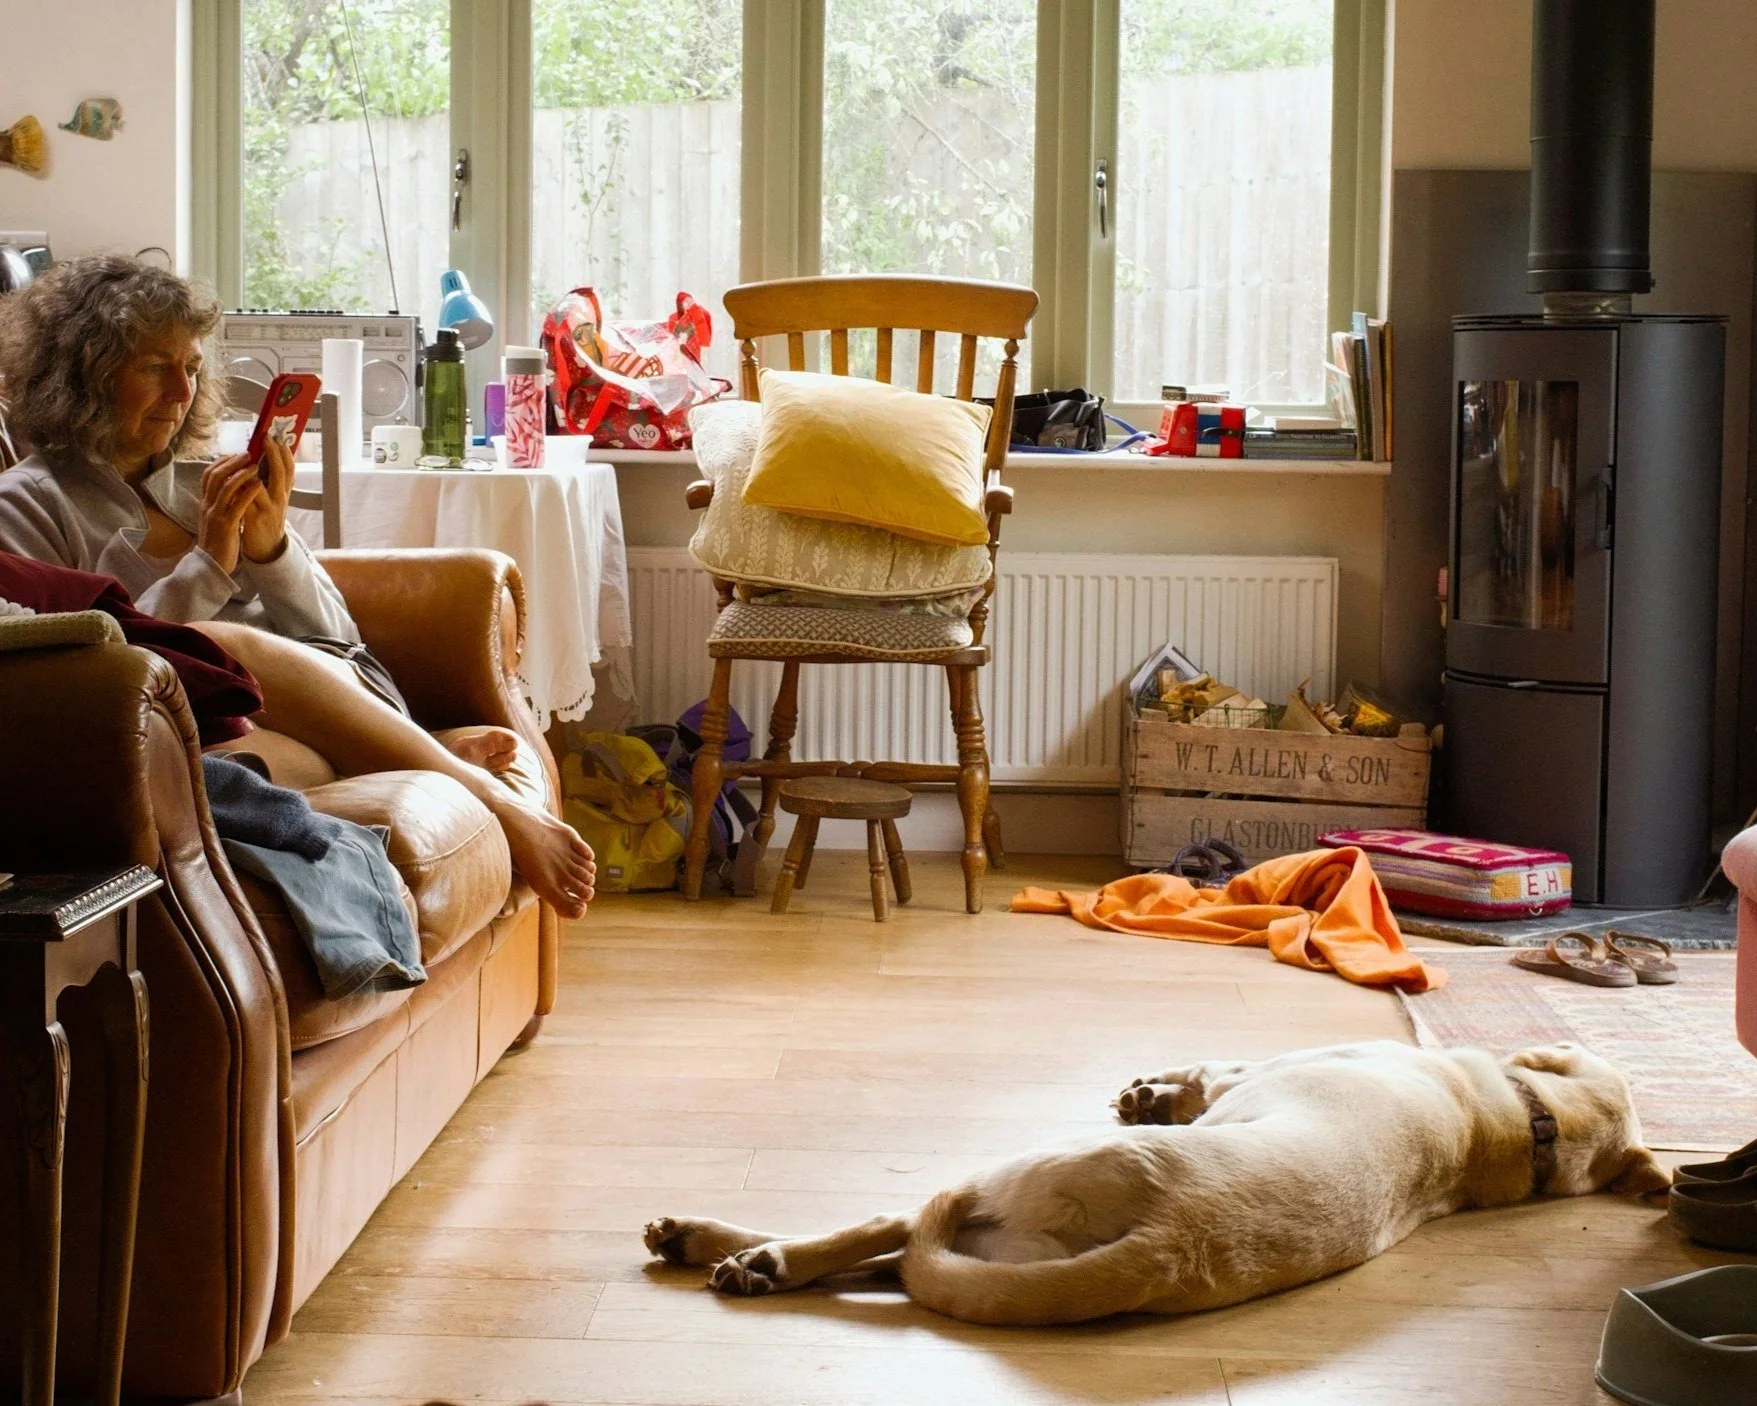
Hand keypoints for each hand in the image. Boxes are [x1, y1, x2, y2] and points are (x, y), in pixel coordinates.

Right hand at [196, 455, 259, 575]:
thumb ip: (222, 503)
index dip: (222, 462)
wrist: (211, 566)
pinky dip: (248, 492)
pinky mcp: (226, 526)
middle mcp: (208, 506)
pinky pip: (237, 505)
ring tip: (254, 463)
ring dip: (240, 473)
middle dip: (231, 462)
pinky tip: (258, 484)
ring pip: (224, 487)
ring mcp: (215, 515)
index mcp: (206, 503)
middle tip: (248, 452)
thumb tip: (233, 487)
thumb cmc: (218, 542)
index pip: (209, 475)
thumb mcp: (217, 518)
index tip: (237, 453)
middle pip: (215, 476)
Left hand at [241, 437, 292, 562]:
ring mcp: (268, 510)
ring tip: (246, 455)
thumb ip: (270, 481)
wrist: (268, 548)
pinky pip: (245, 500)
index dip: (286, 453)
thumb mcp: (275, 499)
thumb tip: (263, 458)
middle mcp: (280, 500)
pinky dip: (238, 488)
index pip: (290, 470)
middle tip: (268, 438)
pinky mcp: (254, 519)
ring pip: (260, 486)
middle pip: (280, 474)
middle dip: (274, 454)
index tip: (279, 437)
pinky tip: (230, 477)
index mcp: (284, 493)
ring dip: (252, 470)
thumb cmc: (267, 519)